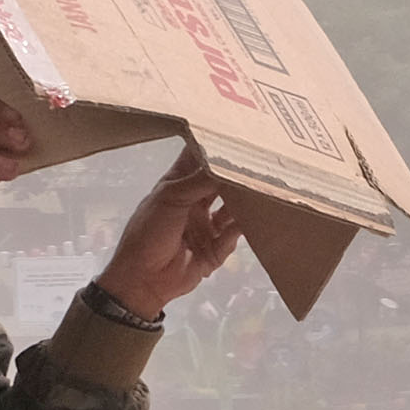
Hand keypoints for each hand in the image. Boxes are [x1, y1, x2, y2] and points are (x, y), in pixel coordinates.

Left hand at [95, 142, 249, 317]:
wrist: (143, 278)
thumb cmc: (149, 231)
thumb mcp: (171, 197)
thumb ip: (201, 180)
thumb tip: (229, 161)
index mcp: (179, 184)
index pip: (199, 158)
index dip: (214, 144)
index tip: (236, 131)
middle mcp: (196, 201)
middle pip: (221, 182)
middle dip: (237, 173)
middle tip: (261, 158)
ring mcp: (208, 224)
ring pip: (233, 207)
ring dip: (245, 199)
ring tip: (265, 186)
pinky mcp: (218, 247)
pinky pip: (237, 232)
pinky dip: (247, 224)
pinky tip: (260, 213)